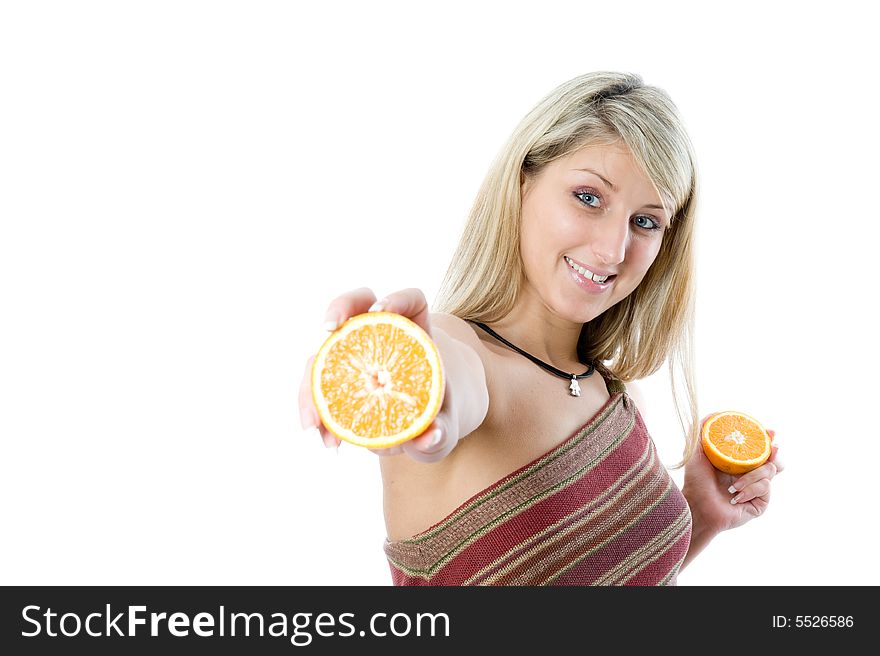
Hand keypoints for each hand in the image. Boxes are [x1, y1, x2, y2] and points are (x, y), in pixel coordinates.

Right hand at [298, 287, 458, 461]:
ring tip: (317, 423)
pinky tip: (323, 436)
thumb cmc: (434, 417)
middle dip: (338, 308)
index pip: (412, 301)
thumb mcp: (444, 426)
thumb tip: (433, 436)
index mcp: (416, 337)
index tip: (380, 312)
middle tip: (328, 330)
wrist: (418, 426)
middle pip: (357, 303)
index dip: (397, 299)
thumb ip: (442, 430)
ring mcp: (353, 354)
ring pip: (325, 349)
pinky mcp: (335, 376)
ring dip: (313, 380)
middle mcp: (381, 336)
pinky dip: (315, 409)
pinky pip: (317, 385)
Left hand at [682, 414, 783, 534]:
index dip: (767, 438)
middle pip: (774, 458)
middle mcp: (751, 474)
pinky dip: (750, 489)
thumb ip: (703, 431)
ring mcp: (757, 489)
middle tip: (771, 448)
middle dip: (774, 452)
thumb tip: (715, 413)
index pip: (759, 448)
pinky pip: (766, 487)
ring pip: (771, 470)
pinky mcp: (761, 503)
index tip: (769, 431)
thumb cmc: (695, 481)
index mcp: (739, 462)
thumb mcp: (696, 452)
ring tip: (734, 485)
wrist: (698, 507)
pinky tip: (736, 496)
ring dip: (753, 475)